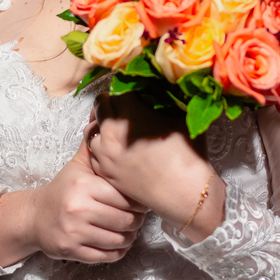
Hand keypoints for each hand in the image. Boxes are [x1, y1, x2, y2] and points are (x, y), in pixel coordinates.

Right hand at [27, 139, 147, 262]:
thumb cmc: (63, 189)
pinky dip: (118, 251)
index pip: (126, 197)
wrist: (34, 217)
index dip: (138, 201)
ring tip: (128, 229)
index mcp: (83, 186)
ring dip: (129, 237)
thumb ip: (93, 144)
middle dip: (137, 220)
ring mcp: (74, 232)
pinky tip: (116, 242)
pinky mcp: (72, 251)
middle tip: (137, 216)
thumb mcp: (77, 165)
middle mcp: (78, 209)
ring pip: (120, 240)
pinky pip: (108, 256)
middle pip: (126, 220)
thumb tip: (100, 115)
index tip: (139, 201)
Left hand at [85, 94, 223, 236]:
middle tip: (125, 105)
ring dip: (102, 123)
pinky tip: (115, 146)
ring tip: (117, 125)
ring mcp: (105, 154)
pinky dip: (101, 145)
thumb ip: (163, 99)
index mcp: (128, 114)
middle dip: (112, 102)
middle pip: (100, 105)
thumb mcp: (179, 117)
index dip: (128, 87)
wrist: (184, 193)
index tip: (135, 90)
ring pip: (91, 128)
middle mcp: (110, 132)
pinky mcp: (105, 171)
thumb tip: (156, 86)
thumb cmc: (187, 154)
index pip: (118, 89)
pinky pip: (93, 151)